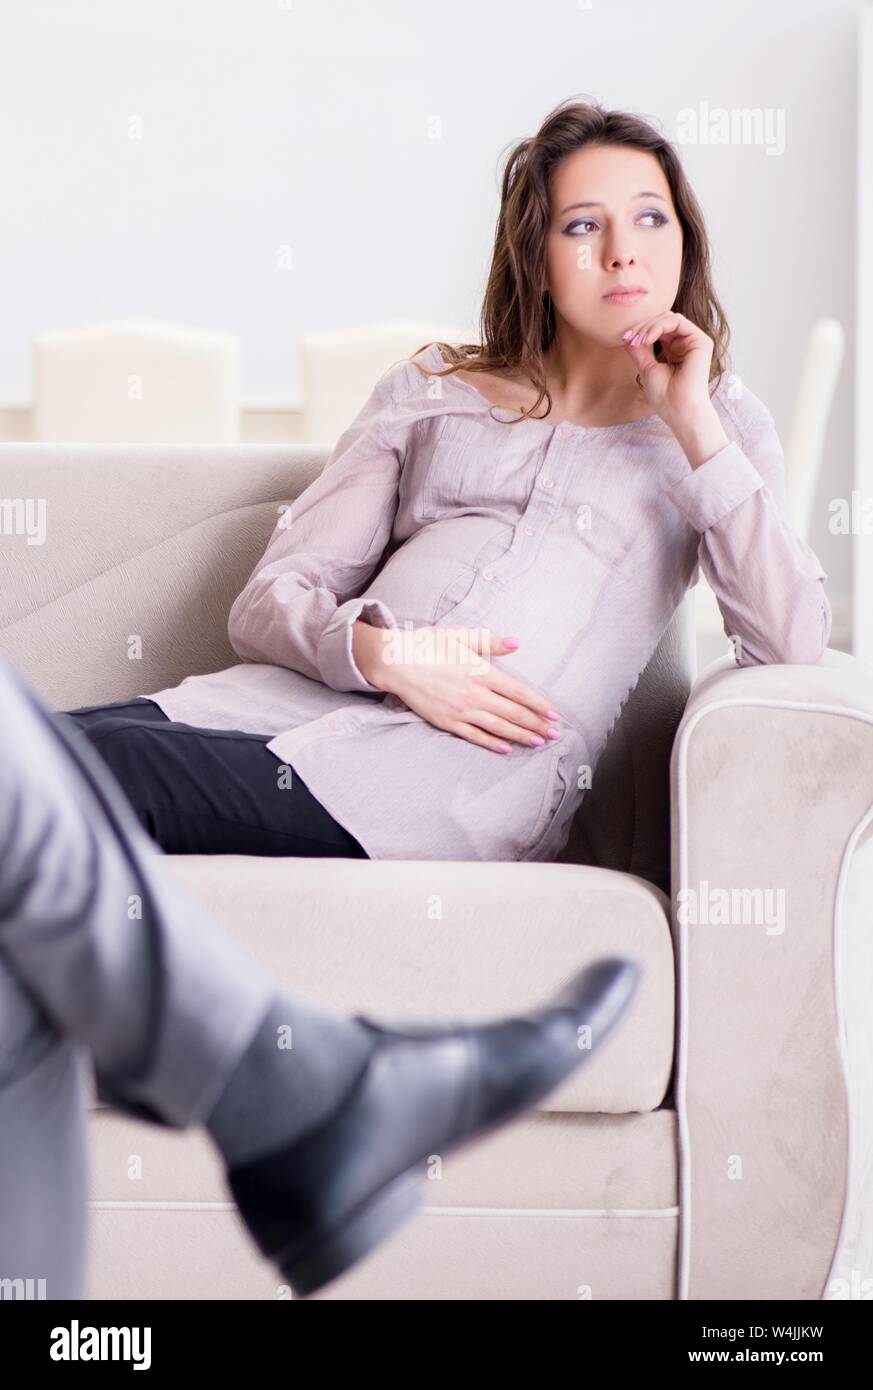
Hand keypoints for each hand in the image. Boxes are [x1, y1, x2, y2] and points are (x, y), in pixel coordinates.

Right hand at [353, 621, 561, 753]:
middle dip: (537, 724)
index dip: (539, 704)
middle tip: (555, 733)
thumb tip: (516, 644)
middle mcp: (474, 694)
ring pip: (498, 727)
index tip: (554, 713)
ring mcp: (461, 710)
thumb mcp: (460, 635)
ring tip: (538, 742)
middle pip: (513, 713)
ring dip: (520, 736)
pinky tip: (505, 748)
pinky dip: (491, 743)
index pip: (518, 692)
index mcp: (480, 672)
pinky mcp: (447, 722)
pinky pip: (474, 736)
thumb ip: (489, 642)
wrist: (395, 663)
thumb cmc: (427, 645)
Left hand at [620, 309, 728, 466]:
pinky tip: (647, 338)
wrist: (680, 410)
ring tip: (638, 340)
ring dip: (648, 326)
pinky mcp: (701, 341)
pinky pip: (677, 321)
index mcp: (675, 350)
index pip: (657, 329)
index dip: (640, 330)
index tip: (625, 339)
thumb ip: (639, 349)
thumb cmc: (665, 396)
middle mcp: (685, 344)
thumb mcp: (646, 368)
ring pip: (668, 318)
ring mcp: (694, 342)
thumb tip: (626, 335)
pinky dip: (658, 326)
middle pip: (662, 321)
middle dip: (642, 327)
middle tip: (629, 338)